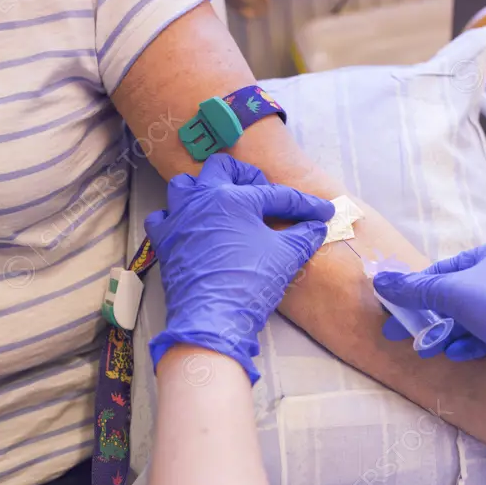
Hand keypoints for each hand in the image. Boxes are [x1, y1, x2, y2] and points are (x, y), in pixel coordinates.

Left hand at [145, 155, 333, 381]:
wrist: (213, 317)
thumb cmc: (250, 282)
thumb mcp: (286, 257)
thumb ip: (304, 236)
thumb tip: (316, 227)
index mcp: (234, 198)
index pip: (277, 195)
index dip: (304, 204)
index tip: (322, 212)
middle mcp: (203, 199)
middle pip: (222, 167)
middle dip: (245, 175)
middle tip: (262, 192)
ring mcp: (179, 218)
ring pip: (185, 185)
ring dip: (204, 188)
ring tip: (221, 201)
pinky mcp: (164, 240)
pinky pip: (163, 217)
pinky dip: (175, 217)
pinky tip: (189, 226)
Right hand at [372, 241, 485, 422]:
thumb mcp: (451, 291)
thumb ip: (415, 288)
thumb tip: (379, 281)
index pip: (445, 269)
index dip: (419, 287)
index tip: (397, 306)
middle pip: (456, 296)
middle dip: (430, 316)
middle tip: (402, 333)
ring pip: (469, 319)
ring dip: (446, 333)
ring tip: (428, 347)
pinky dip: (468, 344)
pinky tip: (455, 353)